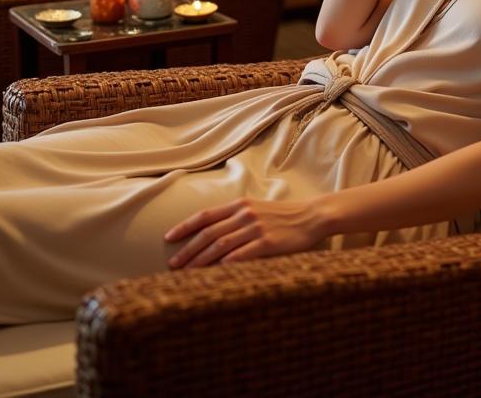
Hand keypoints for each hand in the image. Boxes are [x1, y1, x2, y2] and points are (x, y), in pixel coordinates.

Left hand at [165, 197, 325, 268]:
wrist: (311, 216)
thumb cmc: (283, 216)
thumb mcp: (257, 209)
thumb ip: (236, 218)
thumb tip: (212, 234)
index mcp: (239, 204)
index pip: (205, 216)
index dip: (185, 227)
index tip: (168, 238)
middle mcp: (244, 214)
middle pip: (208, 233)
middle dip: (188, 249)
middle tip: (173, 264)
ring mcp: (255, 228)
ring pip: (220, 246)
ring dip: (200, 260)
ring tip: (187, 273)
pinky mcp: (267, 242)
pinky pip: (241, 255)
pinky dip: (225, 265)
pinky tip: (214, 275)